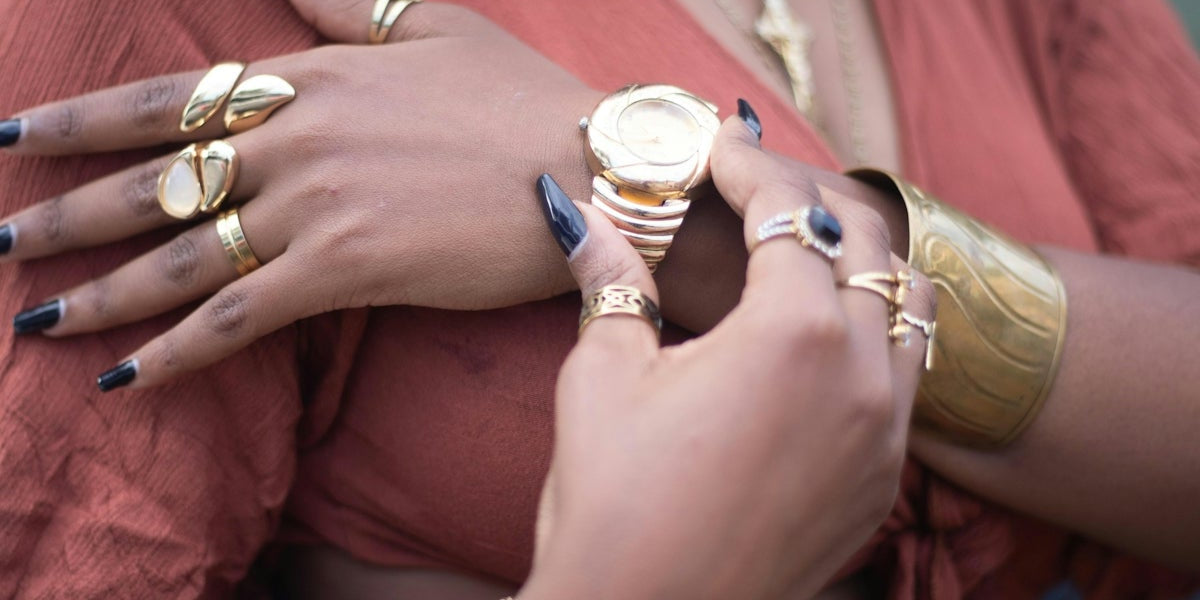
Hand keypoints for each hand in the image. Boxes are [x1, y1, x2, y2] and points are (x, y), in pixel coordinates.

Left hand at [1, 3, 599, 389]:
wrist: (594, 167)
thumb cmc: (525, 97)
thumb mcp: (436, 23)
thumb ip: (348, 3)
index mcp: (314, 74)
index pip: (172, 98)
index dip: (84, 119)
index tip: (16, 137)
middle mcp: (298, 136)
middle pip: (155, 179)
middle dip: (66, 212)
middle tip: (1, 242)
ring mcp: (318, 203)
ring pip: (182, 254)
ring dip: (100, 289)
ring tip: (36, 317)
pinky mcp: (349, 268)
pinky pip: (243, 315)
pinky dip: (179, 349)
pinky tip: (127, 377)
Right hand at [522, 114, 934, 598]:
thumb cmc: (613, 501)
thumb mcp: (602, 376)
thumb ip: (612, 281)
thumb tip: (580, 216)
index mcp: (793, 335)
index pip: (787, 212)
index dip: (748, 165)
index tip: (720, 142)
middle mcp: (862, 376)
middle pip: (869, 243)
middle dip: (813, 200)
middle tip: (759, 185)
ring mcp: (884, 434)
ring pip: (909, 308)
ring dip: (862, 262)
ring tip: (804, 249)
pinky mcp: (880, 481)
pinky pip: (908, 377)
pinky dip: (879, 332)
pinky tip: (826, 337)